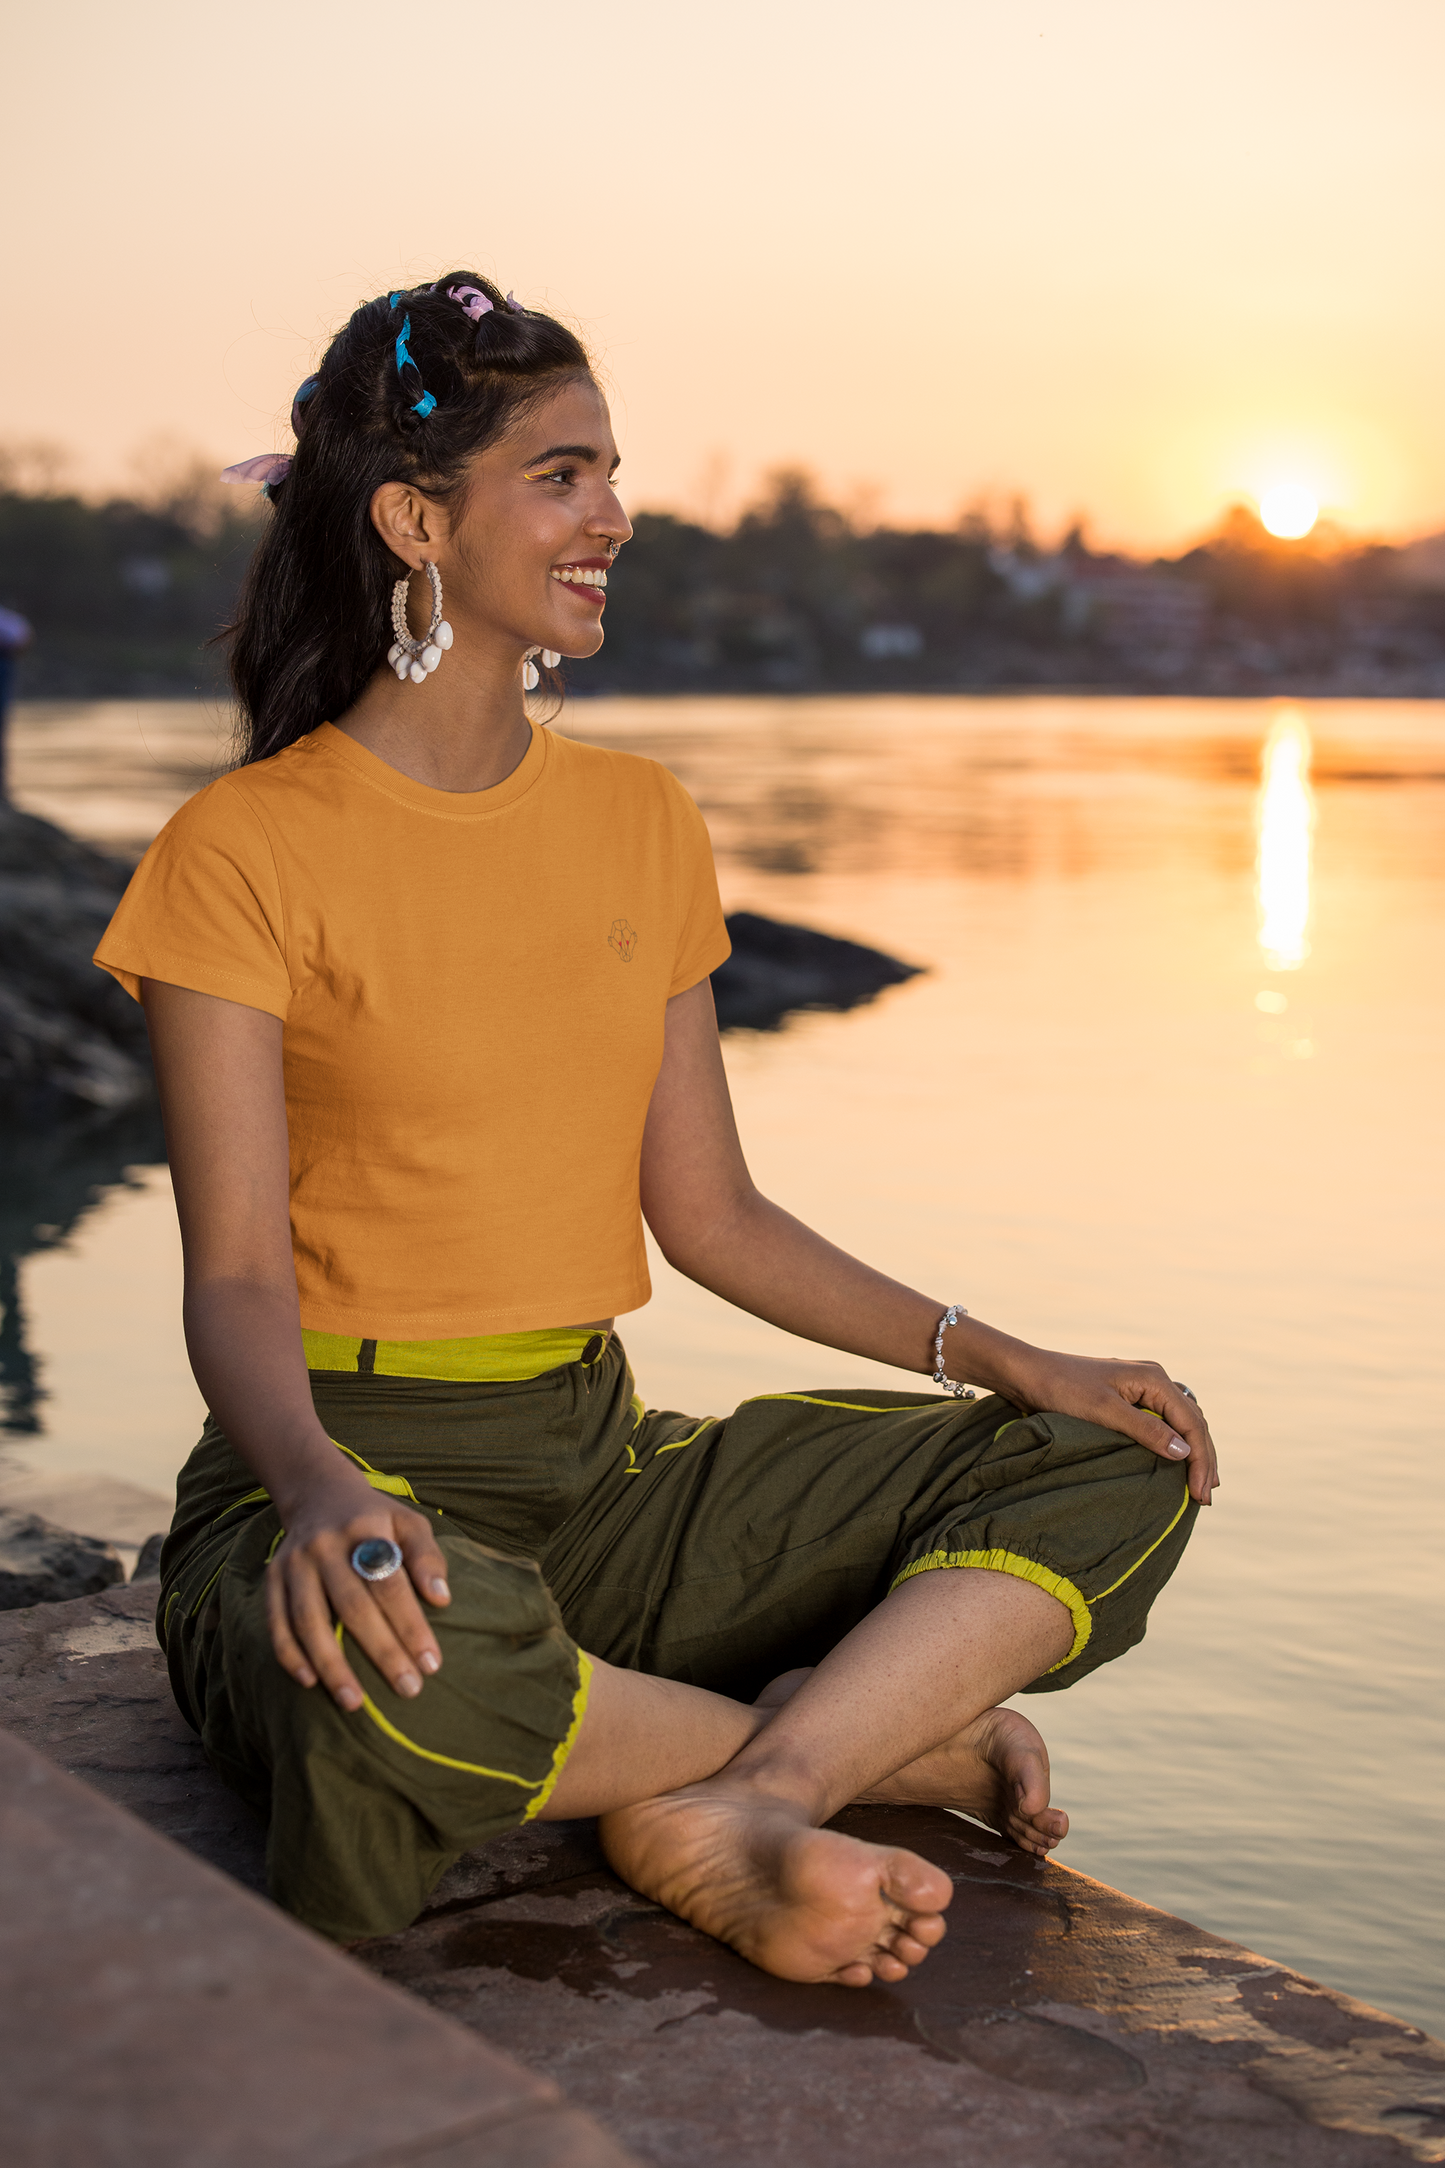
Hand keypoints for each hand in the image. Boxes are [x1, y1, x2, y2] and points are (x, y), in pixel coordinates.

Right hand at [265, 1467, 451, 1709]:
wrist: (318, 1493)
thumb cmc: (375, 1518)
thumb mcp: (409, 1522)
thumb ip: (427, 1556)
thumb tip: (441, 1599)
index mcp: (365, 1527)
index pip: (390, 1583)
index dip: (411, 1624)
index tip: (432, 1663)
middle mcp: (325, 1544)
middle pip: (353, 1606)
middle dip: (382, 1652)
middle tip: (408, 1689)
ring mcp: (294, 1562)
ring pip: (309, 1620)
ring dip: (331, 1665)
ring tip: (355, 1703)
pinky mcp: (272, 1578)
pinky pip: (277, 1622)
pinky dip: (290, 1654)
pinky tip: (310, 1682)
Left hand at [992, 1344, 1219, 1505]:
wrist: (1027, 1375)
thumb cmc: (1062, 1390)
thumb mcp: (1104, 1413)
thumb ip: (1145, 1431)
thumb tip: (1184, 1452)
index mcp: (1154, 1379)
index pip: (1192, 1423)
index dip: (1200, 1460)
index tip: (1200, 1494)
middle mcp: (1154, 1381)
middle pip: (1193, 1422)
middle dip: (1203, 1459)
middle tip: (1206, 1496)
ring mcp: (1142, 1390)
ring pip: (1182, 1423)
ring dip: (1193, 1452)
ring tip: (1200, 1484)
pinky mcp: (1129, 1400)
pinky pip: (1164, 1423)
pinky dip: (1175, 1444)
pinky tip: (1177, 1463)